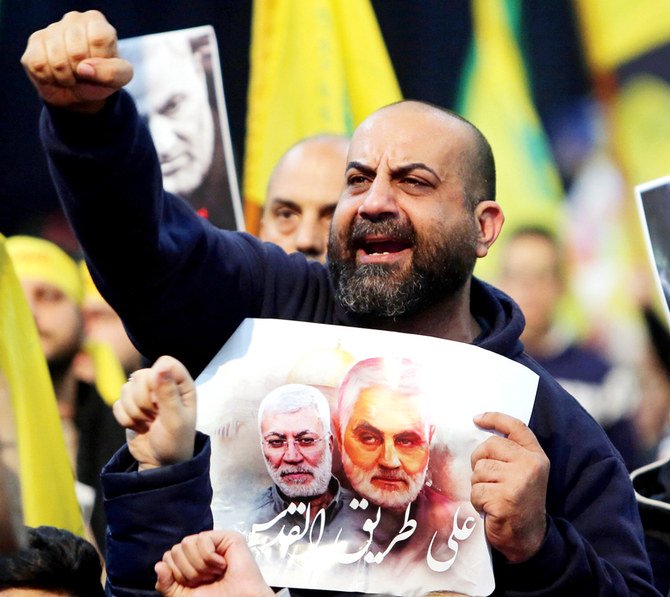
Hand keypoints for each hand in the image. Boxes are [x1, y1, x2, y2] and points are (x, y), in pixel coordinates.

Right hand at [20, 10, 132, 112]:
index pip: (98, 39)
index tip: (100, 66)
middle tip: (84, 75)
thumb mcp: (119, 79)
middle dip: (82, 73)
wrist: (79, 90)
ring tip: (71, 76)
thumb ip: (111, 73)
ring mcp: (51, 28)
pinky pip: (39, 65)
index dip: (99, 62)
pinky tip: (56, 74)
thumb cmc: (102, 79)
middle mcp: (73, 19)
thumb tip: (84, 68)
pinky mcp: (34, 42)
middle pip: (76, 52)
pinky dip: (50, 78)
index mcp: (97, 23)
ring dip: (66, 79)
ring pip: (56, 61)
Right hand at [113, 356, 195, 470]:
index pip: (164, 362)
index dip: (157, 379)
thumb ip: (168, 393)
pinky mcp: (130, 406)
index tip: (160, 401)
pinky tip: (139, 427)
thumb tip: (161, 367)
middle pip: (140, 375)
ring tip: (149, 423)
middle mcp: (164, 385)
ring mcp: (146, 395)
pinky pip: (117, 403)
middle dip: (143, 401)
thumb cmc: (175, 442)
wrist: (160, 464)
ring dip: (135, 412)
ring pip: (126, 388)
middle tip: (155, 417)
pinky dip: (125, 418)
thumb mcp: (175, 420)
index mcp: (182, 384)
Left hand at [155, 531, 273, 596]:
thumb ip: (166, 584)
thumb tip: (159, 565)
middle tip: (206, 580)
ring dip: (199, 566)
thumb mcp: (183, 596)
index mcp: (190, 563)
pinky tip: (222, 565)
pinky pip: (203, 539)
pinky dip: (210, 558)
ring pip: (186, 543)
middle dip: (188, 571)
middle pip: (176, 549)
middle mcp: (201, 551)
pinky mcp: (227, 537)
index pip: (168, 557)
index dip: (176, 574)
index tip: (194, 585)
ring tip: (214, 573)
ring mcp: (214, 542)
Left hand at [470, 412, 548, 562]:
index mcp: (536, 456)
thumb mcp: (523, 473)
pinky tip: (491, 509)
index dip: (495, 418)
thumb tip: (480, 431)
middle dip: (479, 462)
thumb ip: (510, 454)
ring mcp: (518, 482)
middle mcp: (530, 465)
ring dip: (479, 486)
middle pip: (488, 447)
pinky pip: (476, 491)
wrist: (529, 539)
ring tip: (493, 497)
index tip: (477, 418)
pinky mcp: (504, 499)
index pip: (516, 427)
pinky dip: (478, 502)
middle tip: (488, 480)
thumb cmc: (520, 503)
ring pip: (479, 470)